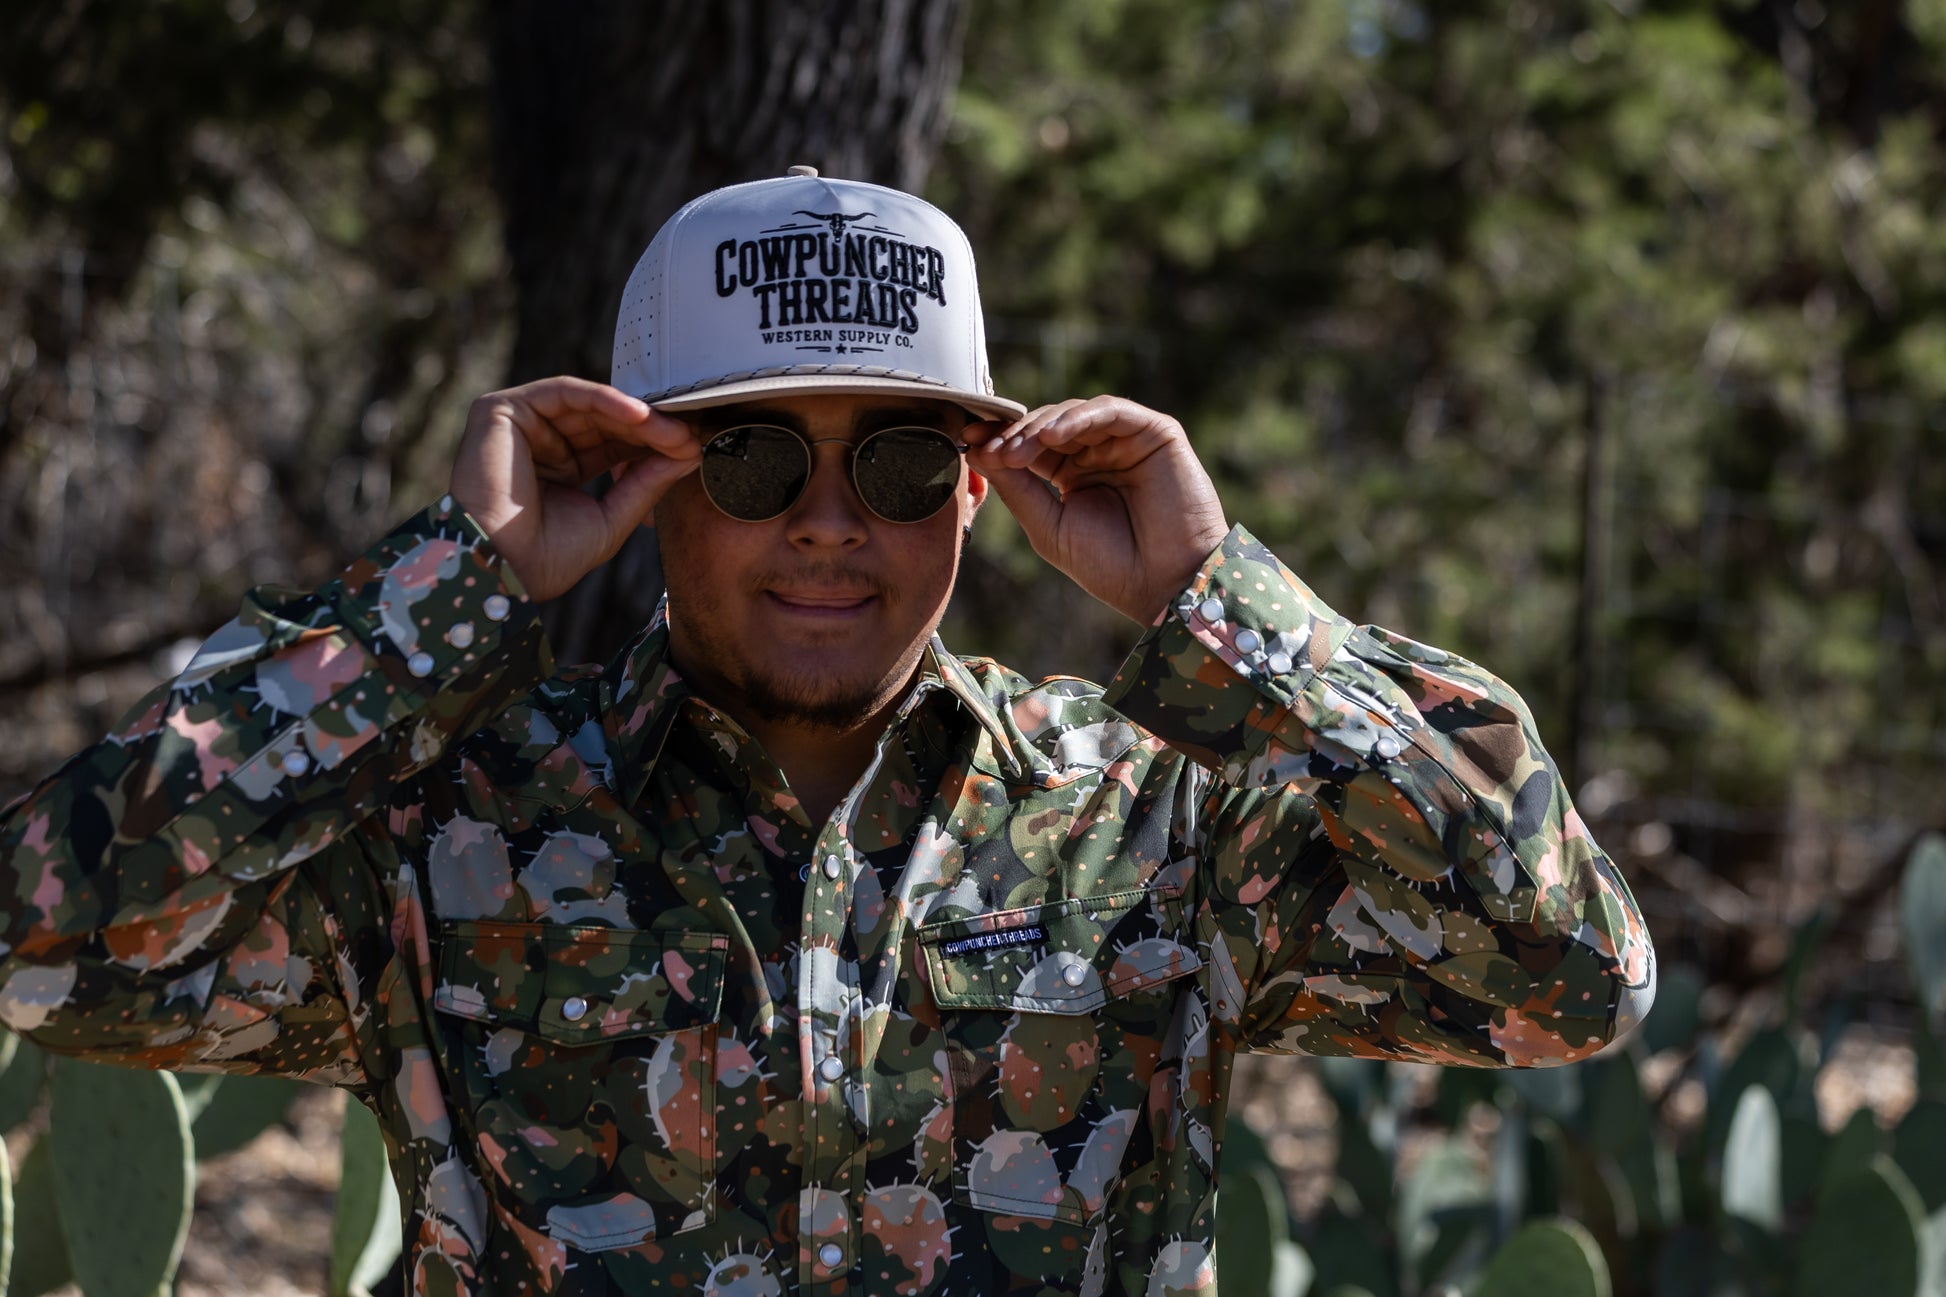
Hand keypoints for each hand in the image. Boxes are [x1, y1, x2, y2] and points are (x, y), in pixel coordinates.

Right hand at [449, 377, 701, 600]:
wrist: (500, 569)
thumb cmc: (545, 557)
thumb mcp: (611, 517)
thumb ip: (646, 483)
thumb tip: (689, 452)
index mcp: (561, 468)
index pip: (614, 444)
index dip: (654, 444)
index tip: (693, 448)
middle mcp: (540, 443)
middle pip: (605, 421)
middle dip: (652, 428)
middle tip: (690, 436)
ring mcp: (520, 424)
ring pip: (590, 405)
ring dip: (636, 415)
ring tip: (672, 431)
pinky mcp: (503, 409)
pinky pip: (564, 393)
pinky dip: (605, 400)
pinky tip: (640, 416)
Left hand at [964, 396, 1229, 624]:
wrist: (1165, 586)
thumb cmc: (1111, 566)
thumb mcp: (1049, 525)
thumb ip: (1017, 487)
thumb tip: (978, 450)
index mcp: (1072, 475)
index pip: (1030, 445)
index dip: (999, 439)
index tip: (966, 440)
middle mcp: (1099, 453)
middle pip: (1048, 424)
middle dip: (1015, 433)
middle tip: (991, 448)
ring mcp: (1127, 441)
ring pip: (1075, 413)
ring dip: (1041, 426)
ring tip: (1018, 448)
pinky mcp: (1156, 433)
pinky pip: (1112, 412)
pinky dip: (1080, 418)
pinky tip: (1055, 435)